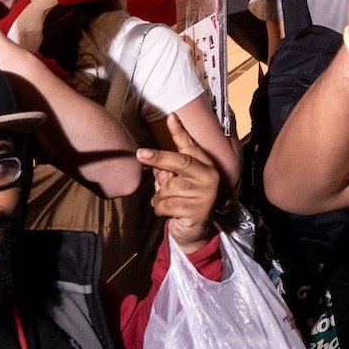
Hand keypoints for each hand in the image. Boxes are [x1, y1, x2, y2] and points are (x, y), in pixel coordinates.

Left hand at [141, 113, 221, 247]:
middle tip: (140, 153)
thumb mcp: (176, 184)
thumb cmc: (183, 201)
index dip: (180, 132)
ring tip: (168, 203)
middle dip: (158, 157)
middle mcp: (208, 176)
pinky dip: (161, 210)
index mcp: (205, 165)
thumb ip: (168, 173)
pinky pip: (165, 205)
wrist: (195, 232)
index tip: (171, 116)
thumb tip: (157, 168)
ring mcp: (205, 193)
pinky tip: (170, 213)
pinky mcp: (197, 210)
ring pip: (168, 188)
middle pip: (180, 162)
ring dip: (160, 198)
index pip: (190, 146)